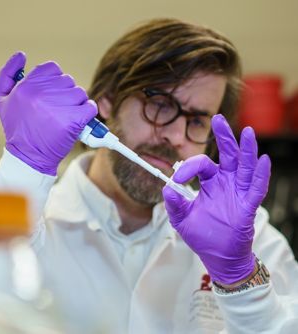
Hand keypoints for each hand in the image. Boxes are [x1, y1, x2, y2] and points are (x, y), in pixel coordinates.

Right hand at [0, 51, 96, 175]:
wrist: (28, 157)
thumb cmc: (16, 128)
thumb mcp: (2, 100)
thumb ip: (7, 74)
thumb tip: (21, 55)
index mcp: (26, 86)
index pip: (52, 68)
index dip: (53, 81)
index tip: (49, 95)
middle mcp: (42, 94)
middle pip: (67, 80)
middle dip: (64, 93)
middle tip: (55, 109)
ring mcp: (59, 107)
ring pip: (79, 92)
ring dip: (76, 103)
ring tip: (65, 116)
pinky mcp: (74, 120)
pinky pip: (90, 107)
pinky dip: (87, 113)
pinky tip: (77, 120)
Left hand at [162, 114, 270, 284]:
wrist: (217, 256)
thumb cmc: (202, 235)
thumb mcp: (181, 219)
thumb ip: (174, 203)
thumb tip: (167, 187)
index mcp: (210, 183)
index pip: (202, 164)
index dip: (188, 167)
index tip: (177, 179)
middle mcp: (226, 183)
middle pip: (228, 155)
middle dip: (223, 136)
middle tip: (217, 118)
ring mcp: (239, 192)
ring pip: (245, 166)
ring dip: (246, 149)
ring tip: (246, 132)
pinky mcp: (248, 206)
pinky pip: (256, 188)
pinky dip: (260, 174)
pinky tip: (262, 160)